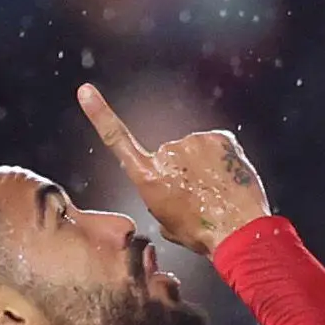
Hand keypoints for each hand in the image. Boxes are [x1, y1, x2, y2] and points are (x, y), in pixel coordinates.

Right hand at [77, 84, 269, 254]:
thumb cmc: (202, 233)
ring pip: (196, 151)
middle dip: (183, 171)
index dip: (99, 113)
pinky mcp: (219, 138)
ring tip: (216, 192)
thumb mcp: (167, 223)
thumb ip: (160, 200)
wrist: (238, 229)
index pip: (116, 139)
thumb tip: (171, 192)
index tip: (86, 91)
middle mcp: (167, 153)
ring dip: (204, 166)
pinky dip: (223, 160)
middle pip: (171, 155)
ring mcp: (194, 142)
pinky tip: (228, 181)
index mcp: (148, 176)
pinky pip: (218, 146)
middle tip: (200, 197)